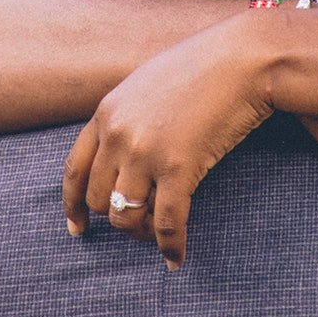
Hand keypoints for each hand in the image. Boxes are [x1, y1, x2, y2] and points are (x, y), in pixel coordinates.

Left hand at [60, 22, 272, 268]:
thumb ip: (132, 113)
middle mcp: (118, 135)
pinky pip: (167, 222)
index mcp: (107, 112)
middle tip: (142, 230)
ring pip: (126, 216)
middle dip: (119, 221)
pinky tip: (176, 258)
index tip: (79, 228)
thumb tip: (130, 147)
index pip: (74, 170)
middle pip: (100, 199)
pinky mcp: (179, 167)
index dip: (74, 205)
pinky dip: (171, 246)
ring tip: (159, 240)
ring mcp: (146, 152)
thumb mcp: (151, 82)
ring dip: (141, 235)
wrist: (244, 58)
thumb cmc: (207, 65)